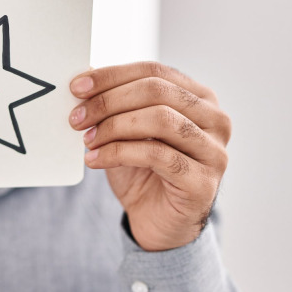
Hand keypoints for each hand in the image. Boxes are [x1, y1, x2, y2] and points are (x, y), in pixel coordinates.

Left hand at [68, 62, 231, 251]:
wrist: (156, 220)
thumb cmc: (143, 170)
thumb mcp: (127, 128)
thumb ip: (116, 102)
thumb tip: (85, 77)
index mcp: (199, 98)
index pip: (154, 72)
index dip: (112, 76)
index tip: (76, 87)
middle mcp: (215, 119)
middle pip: (157, 91)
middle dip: (109, 101)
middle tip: (76, 117)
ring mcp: (214, 150)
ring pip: (160, 119)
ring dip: (114, 126)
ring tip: (87, 139)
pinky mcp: (203, 181)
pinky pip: (156, 155)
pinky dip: (118, 153)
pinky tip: (95, 159)